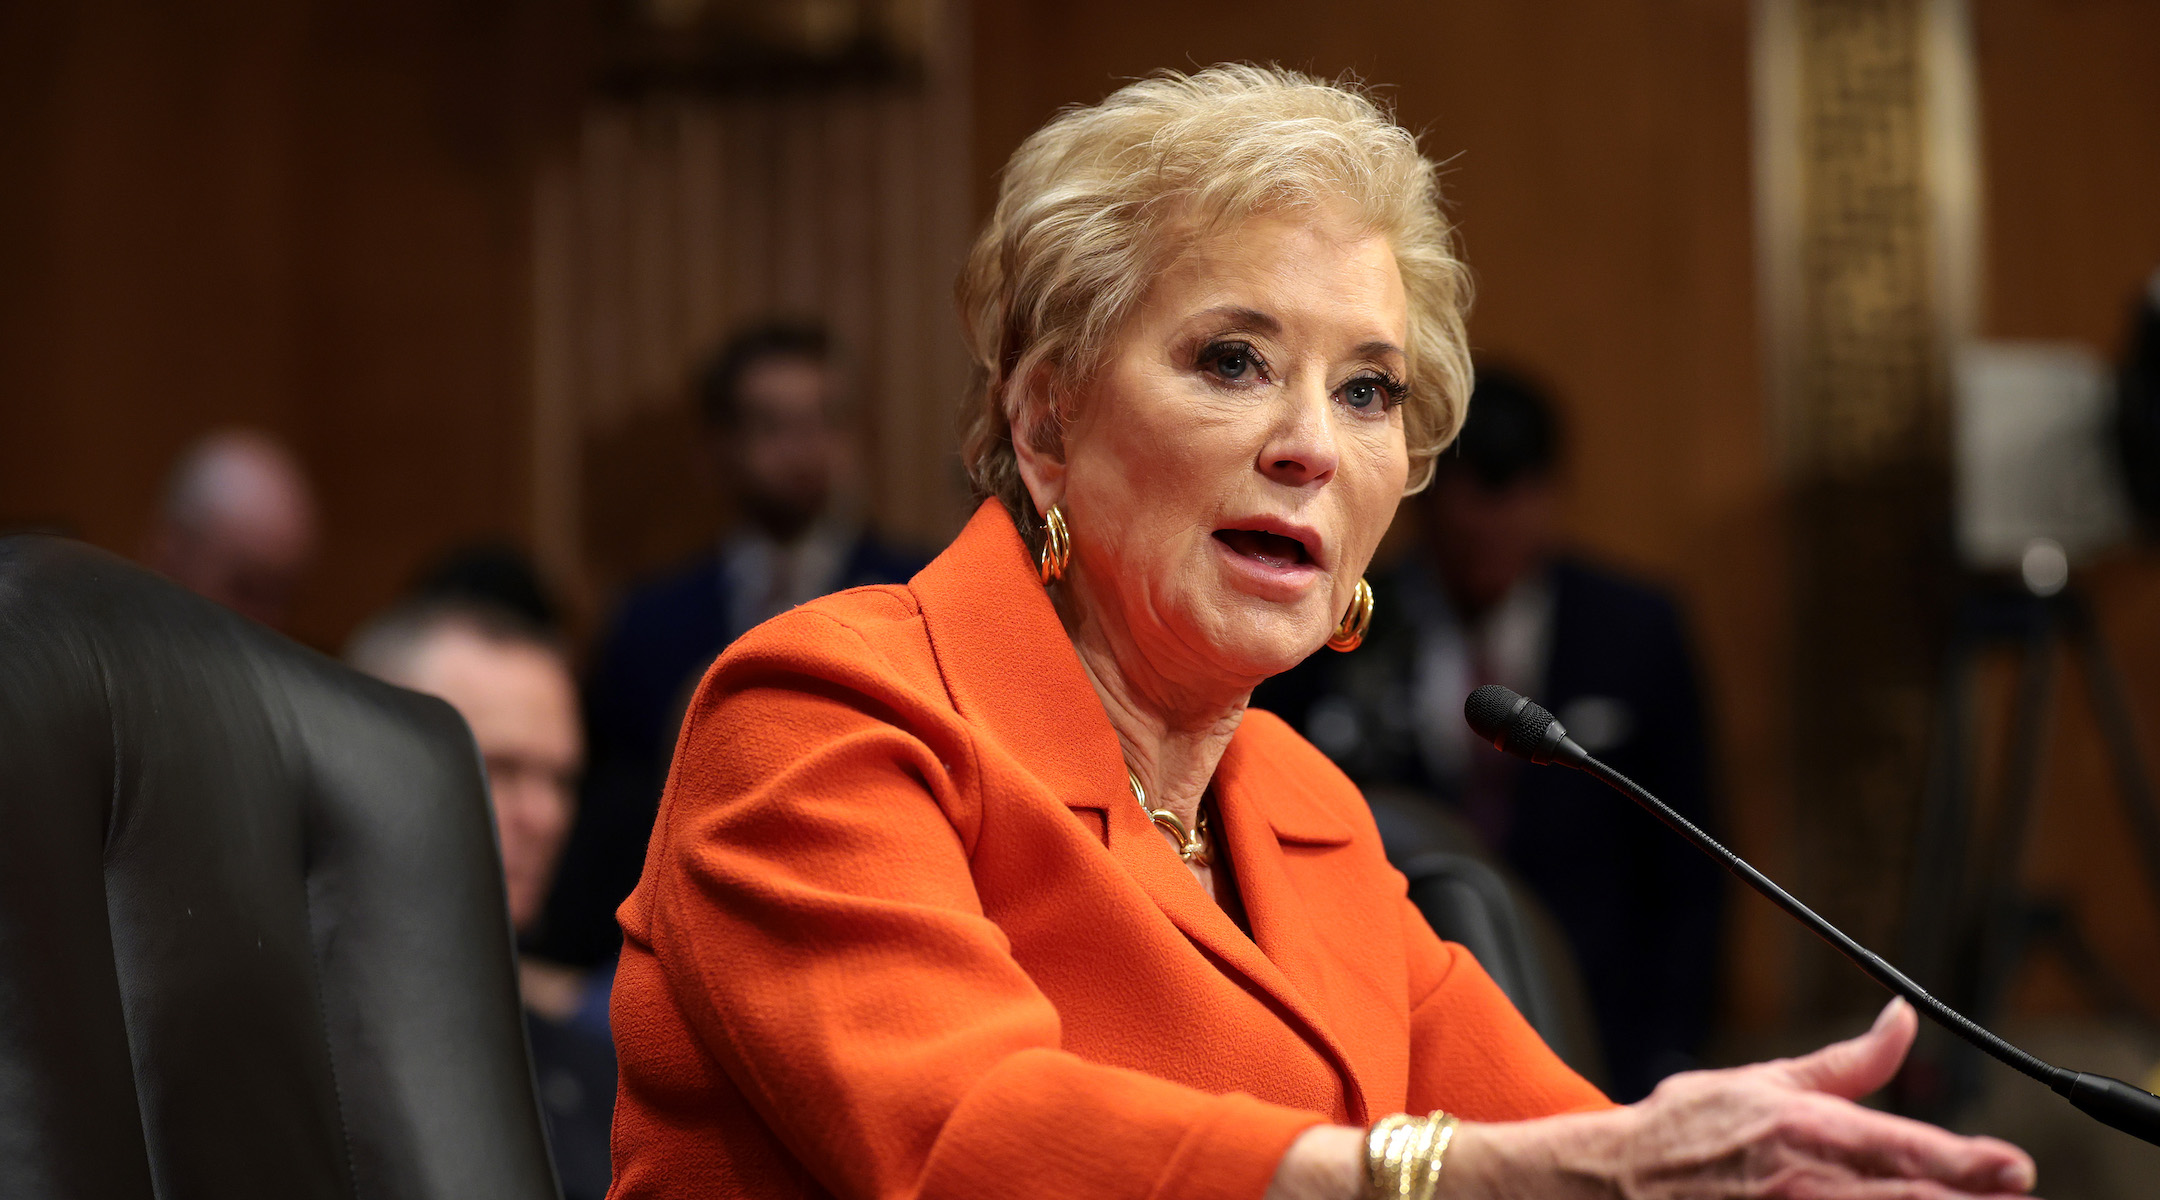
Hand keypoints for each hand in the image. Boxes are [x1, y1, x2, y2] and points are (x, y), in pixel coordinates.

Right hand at [1454, 998, 2036, 1198]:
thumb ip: (1844, 1062)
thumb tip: (1902, 1019)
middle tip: (2015, 1193)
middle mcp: (1809, 1184)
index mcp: (1808, 1131)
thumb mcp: (1763, 1083)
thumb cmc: (1685, 1132)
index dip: (1968, 1162)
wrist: (1612, 1184)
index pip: (1906, 1148)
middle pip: (1911, 1198)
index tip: (2015, 1168)